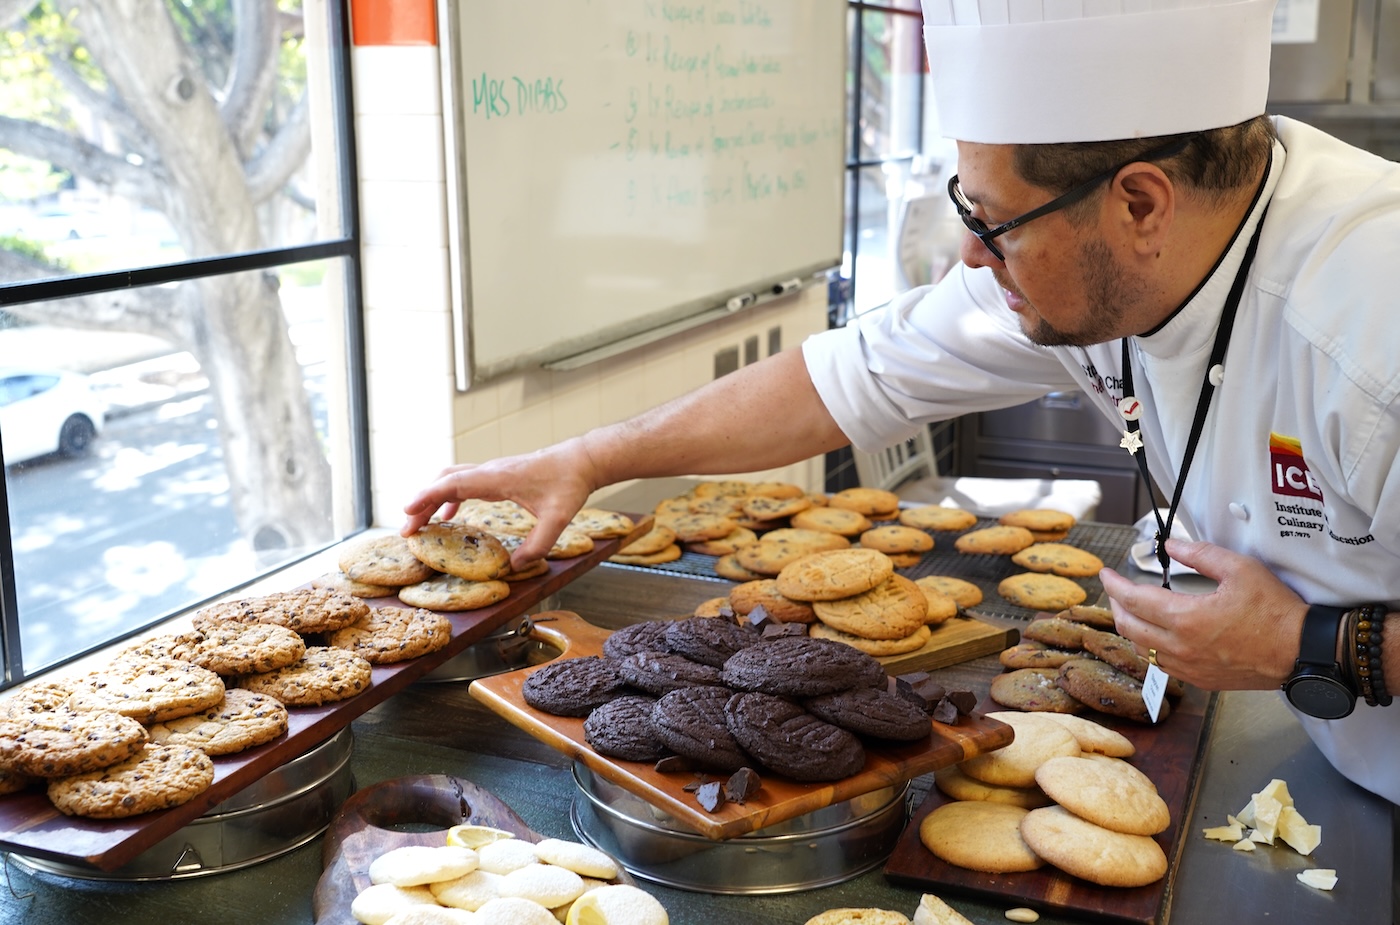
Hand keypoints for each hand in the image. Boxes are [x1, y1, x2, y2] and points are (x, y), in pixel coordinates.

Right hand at [400, 438, 600, 567]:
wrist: (581, 460)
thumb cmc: (569, 484)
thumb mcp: (557, 520)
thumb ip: (537, 546)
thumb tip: (515, 567)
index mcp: (497, 478)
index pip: (452, 484)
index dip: (427, 497)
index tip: (406, 511)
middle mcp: (489, 471)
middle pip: (444, 481)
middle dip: (422, 503)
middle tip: (407, 530)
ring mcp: (492, 471)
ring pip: (452, 479)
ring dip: (433, 498)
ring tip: (419, 524)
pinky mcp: (498, 474)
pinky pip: (466, 482)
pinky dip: (451, 495)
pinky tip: (450, 514)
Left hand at [1098, 537, 1307, 690]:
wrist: (1302, 652)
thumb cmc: (1275, 611)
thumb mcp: (1240, 569)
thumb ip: (1200, 554)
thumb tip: (1171, 545)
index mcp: (1186, 619)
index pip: (1133, 600)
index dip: (1114, 585)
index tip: (1106, 574)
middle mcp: (1181, 648)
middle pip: (1129, 628)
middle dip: (1116, 606)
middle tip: (1116, 590)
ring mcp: (1190, 668)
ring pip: (1141, 650)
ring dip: (1131, 629)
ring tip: (1132, 610)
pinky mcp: (1201, 681)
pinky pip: (1162, 666)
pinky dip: (1150, 648)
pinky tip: (1156, 637)